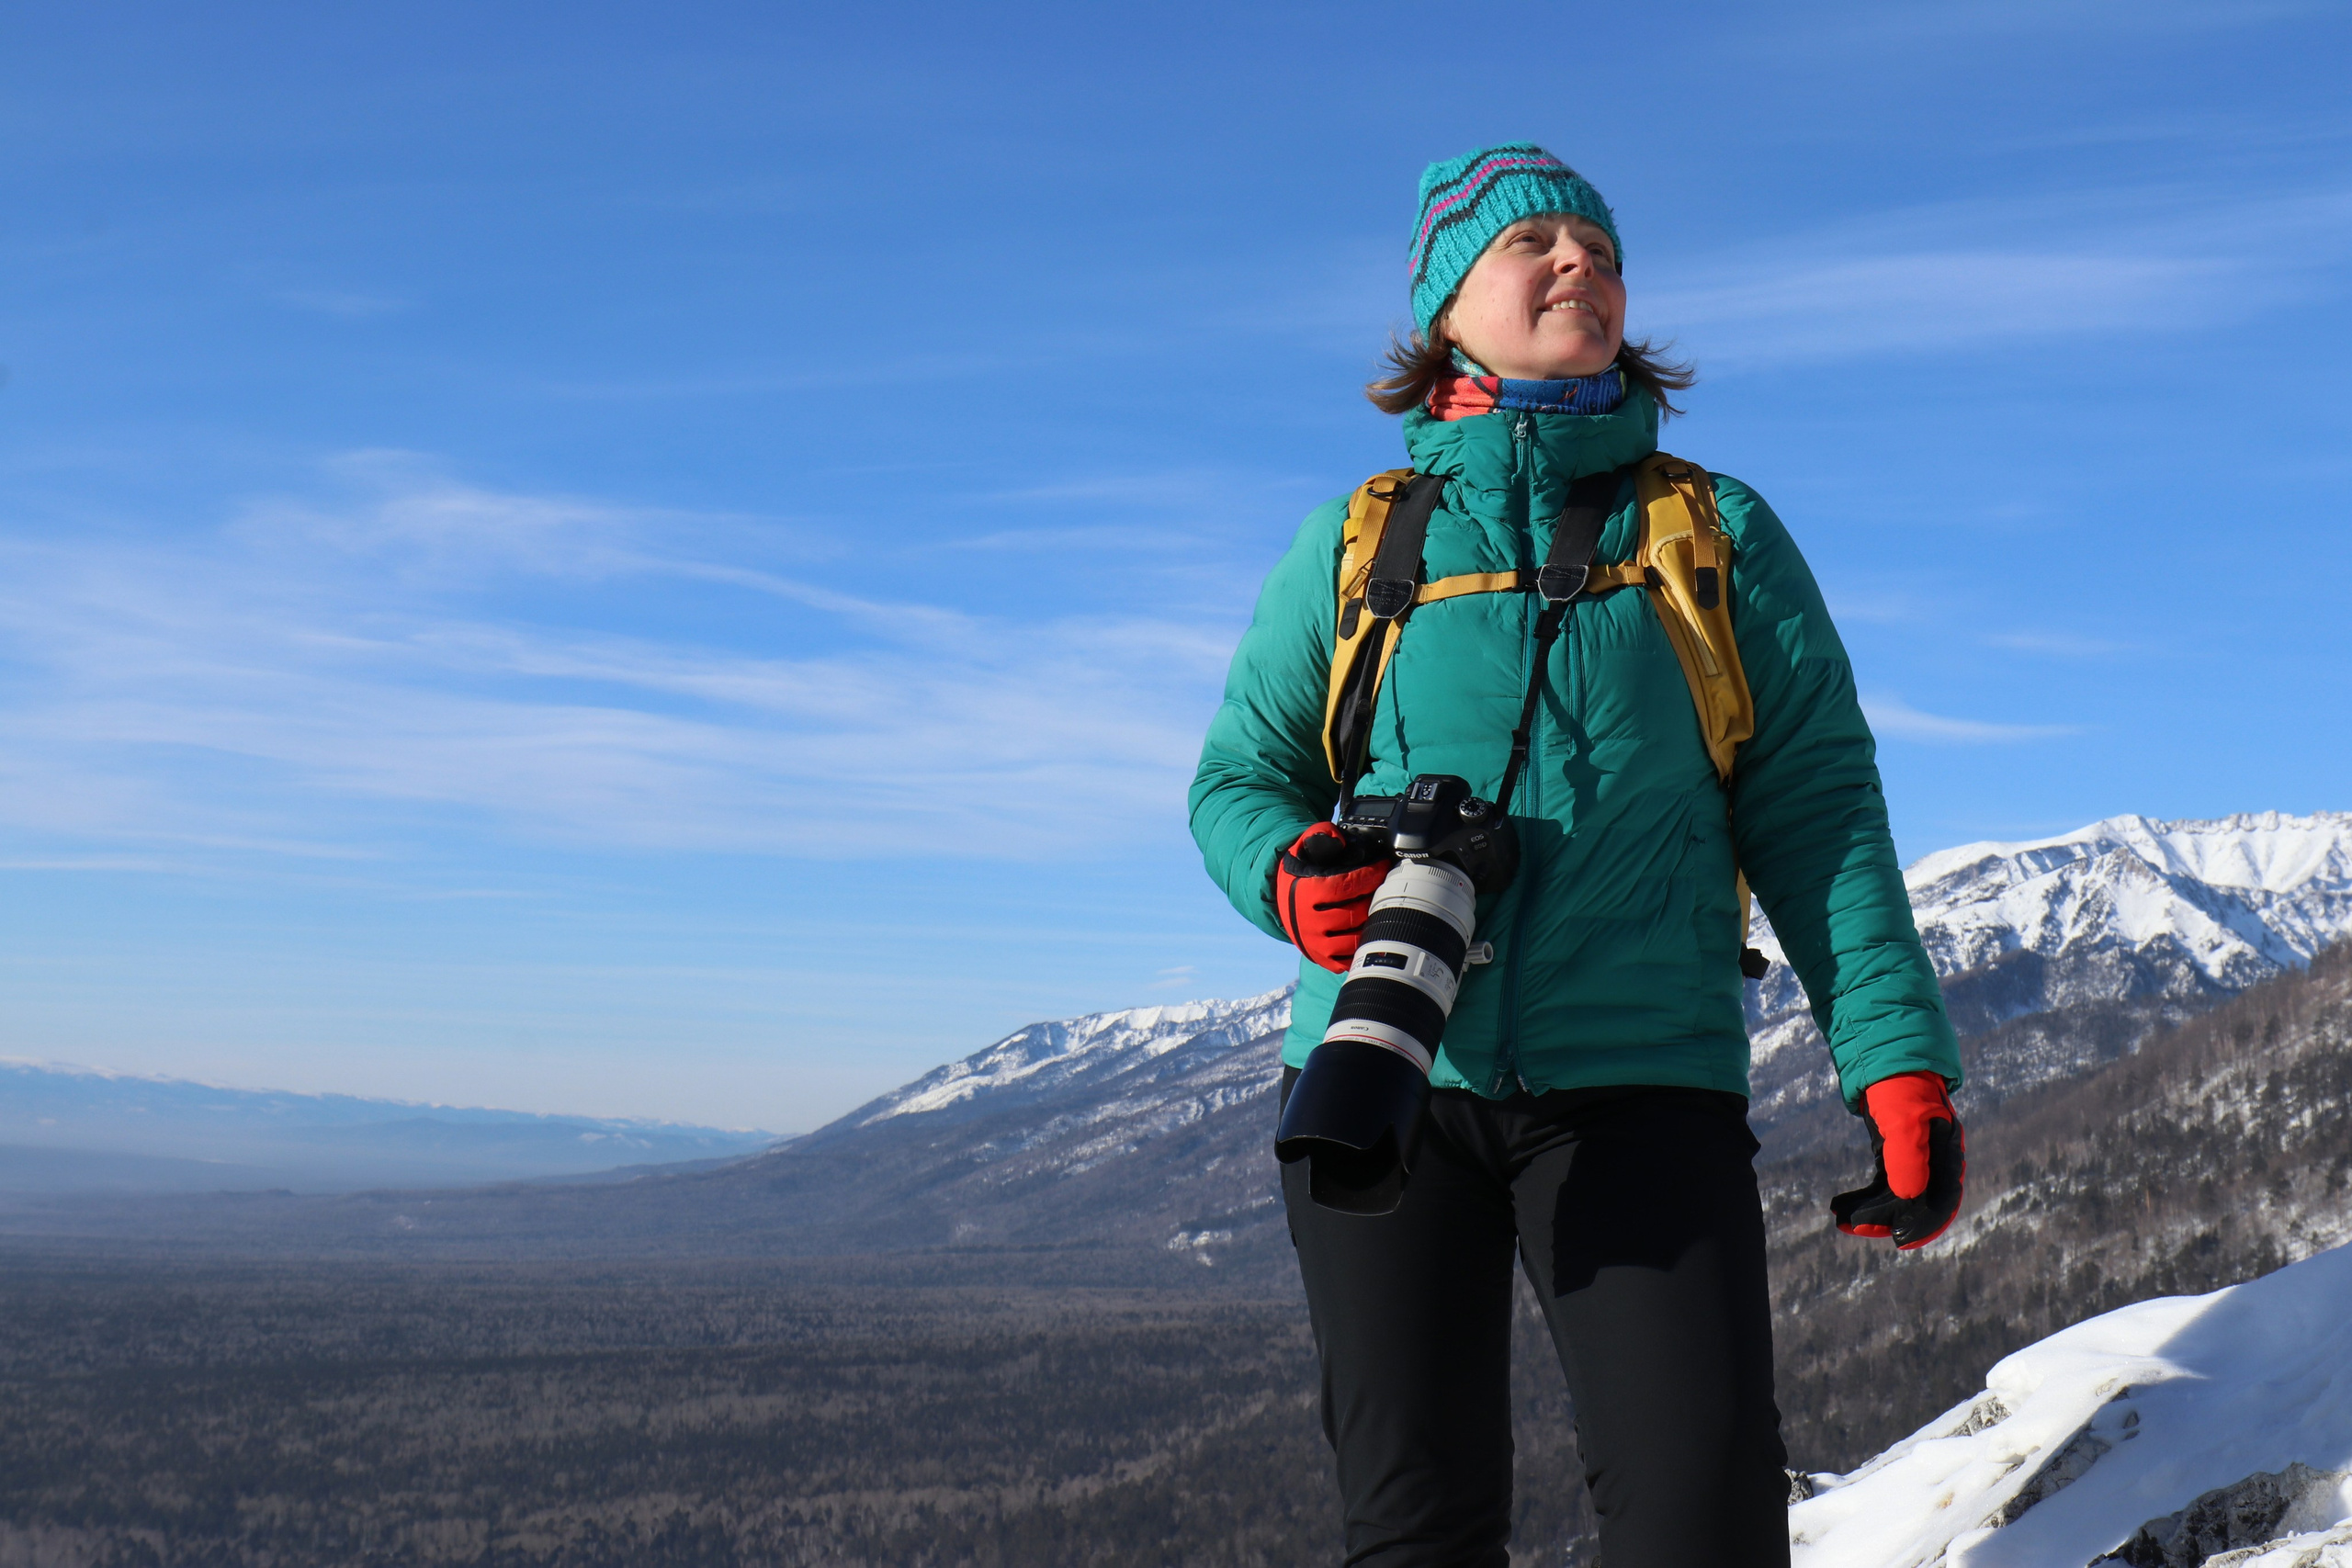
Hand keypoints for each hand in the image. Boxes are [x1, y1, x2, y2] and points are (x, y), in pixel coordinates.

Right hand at [1275, 823, 1392, 973]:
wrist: (1282, 899)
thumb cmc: (1300, 872)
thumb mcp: (1303, 847)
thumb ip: (1320, 834)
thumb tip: (1339, 839)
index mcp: (1306, 893)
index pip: (1348, 885)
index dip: (1371, 874)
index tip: (1382, 866)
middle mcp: (1309, 922)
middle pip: (1356, 913)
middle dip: (1374, 897)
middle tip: (1383, 886)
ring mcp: (1315, 943)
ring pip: (1356, 938)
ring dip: (1371, 922)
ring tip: (1377, 906)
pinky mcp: (1321, 958)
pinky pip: (1349, 958)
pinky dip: (1362, 944)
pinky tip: (1367, 928)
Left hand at [1832, 1070, 1964, 1249]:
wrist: (1883, 1055)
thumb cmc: (1896, 1086)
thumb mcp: (1902, 1120)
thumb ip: (1908, 1157)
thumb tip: (1909, 1198)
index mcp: (1945, 1152)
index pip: (1942, 1198)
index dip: (1924, 1223)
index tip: (1898, 1239)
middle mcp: (1933, 1158)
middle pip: (1913, 1201)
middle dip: (1884, 1218)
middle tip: (1851, 1226)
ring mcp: (1912, 1155)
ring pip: (1894, 1196)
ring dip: (1868, 1211)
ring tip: (1839, 1218)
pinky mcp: (1891, 1151)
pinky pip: (1880, 1184)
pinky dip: (1862, 1197)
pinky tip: (1839, 1204)